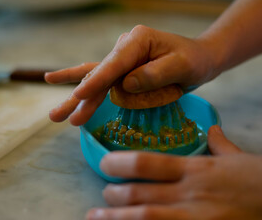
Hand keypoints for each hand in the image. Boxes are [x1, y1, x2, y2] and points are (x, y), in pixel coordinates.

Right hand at [45, 25, 220, 125]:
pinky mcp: (122, 70)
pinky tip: (66, 90)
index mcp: (137, 40)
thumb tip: (125, 85)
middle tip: (58, 115)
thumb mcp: (181, 66)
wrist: (199, 58)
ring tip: (56, 116)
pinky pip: (100, 80)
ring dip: (76, 99)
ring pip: (94, 79)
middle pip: (97, 73)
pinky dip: (84, 88)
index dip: (96, 81)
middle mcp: (124, 46)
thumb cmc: (193, 61)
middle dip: (79, 96)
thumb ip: (154, 74)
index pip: (114, 64)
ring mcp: (121, 58)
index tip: (79, 95)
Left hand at [86, 125, 261, 219]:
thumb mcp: (239, 160)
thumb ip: (220, 145)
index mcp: (195, 169)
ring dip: (116, 218)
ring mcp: (193, 216)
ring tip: (95, 217)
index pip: (147, 162)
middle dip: (114, 194)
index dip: (119, 163)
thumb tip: (212, 129)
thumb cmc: (259, 182)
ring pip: (144, 215)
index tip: (104, 164)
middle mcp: (188, 192)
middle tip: (104, 195)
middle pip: (138, 192)